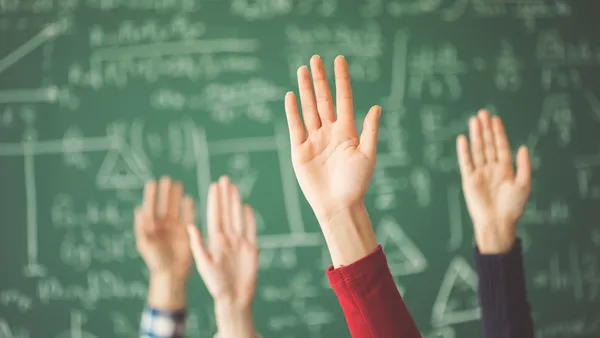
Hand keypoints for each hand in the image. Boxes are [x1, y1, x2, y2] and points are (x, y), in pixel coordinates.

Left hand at [135, 176, 194, 307]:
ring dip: (176, 197)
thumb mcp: (145, 243)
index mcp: (150, 228)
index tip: (152, 183)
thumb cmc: (155, 260)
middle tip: (167, 179)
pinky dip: (189, 208)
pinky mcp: (185, 233)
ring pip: (175, 208)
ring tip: (178, 184)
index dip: (151, 195)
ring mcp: (174, 229)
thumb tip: (139, 209)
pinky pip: (187, 217)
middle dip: (165, 192)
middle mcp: (162, 226)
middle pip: (164, 205)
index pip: (151, 207)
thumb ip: (142, 226)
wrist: (170, 274)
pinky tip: (189, 199)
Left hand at [187, 176, 257, 309]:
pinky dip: (249, 218)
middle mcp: (227, 239)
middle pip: (226, 212)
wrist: (235, 298)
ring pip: (238, 217)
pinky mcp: (251, 249)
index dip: (214, 200)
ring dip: (235, 202)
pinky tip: (246, 207)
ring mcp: (239, 243)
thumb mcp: (204, 265)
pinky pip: (250, 230)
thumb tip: (190, 226)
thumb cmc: (216, 285)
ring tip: (233, 187)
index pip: (214, 215)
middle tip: (223, 179)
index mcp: (214, 241)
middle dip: (225, 195)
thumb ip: (198, 245)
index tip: (213, 186)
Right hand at [284, 55, 378, 266]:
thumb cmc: (356, 184)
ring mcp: (314, 140)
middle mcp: (329, 132)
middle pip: (323, 100)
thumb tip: (376, 107)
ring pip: (308, 109)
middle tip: (315, 59)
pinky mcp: (299, 151)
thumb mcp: (367, 156)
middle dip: (320, 79)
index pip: (343, 99)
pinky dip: (292, 111)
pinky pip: (295, 126)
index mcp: (347, 132)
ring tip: (302, 69)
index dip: (341, 79)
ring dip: (305, 89)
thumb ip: (370, 131)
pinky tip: (291, 95)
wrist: (338, 206)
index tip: (339, 60)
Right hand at [456, 110, 531, 253]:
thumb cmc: (513, 207)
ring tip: (474, 120)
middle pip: (488, 144)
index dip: (498, 132)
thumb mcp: (524, 185)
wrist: (497, 223)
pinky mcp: (469, 180)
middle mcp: (491, 168)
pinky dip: (464, 150)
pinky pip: (465, 162)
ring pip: (477, 149)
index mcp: (505, 169)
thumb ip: (523, 165)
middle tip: (483, 112)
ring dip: (476, 135)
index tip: (495, 118)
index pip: (501, 146)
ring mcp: (479, 173)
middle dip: (486, 129)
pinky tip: (463, 138)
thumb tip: (523, 146)